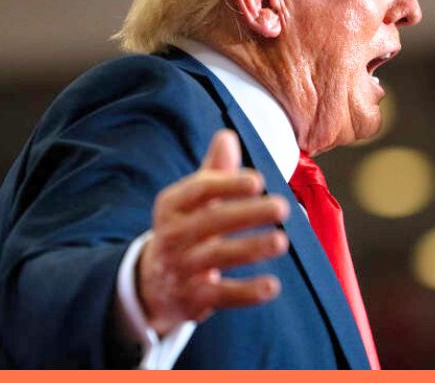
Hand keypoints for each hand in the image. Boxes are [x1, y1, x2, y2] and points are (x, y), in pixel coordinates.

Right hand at [137, 129, 290, 335]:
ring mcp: (181, 268)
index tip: (257, 181)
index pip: (199, 190)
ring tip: (282, 241)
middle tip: (282, 206)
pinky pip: (220, 295)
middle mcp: (172, 235)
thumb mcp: (193, 200)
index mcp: (173, 205)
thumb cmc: (186, 228)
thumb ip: (214, 171)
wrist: (152, 283)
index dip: (227, 185)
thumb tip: (227, 135)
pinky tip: (272, 287)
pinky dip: (246, 292)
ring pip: (216, 257)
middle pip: (211, 222)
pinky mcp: (192, 299)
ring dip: (250, 249)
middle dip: (247, 214)